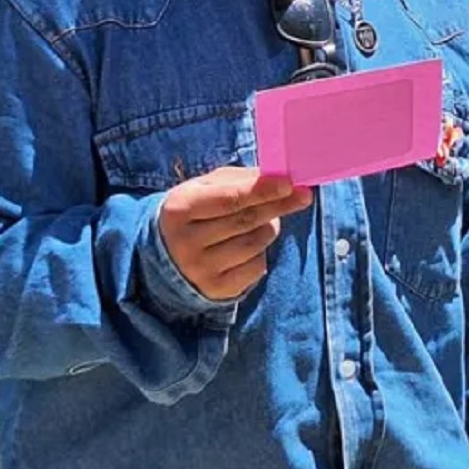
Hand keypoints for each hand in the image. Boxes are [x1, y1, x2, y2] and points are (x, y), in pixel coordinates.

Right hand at [158, 168, 312, 301]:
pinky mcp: (216, 290)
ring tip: (263, 220)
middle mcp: (186, 243)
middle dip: (278, 205)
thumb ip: (240, 180)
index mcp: (180, 209)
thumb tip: (279, 178)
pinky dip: (262, 252)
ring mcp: (200, 270)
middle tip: (303, 195)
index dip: (261, 190)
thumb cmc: (194, 211)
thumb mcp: (206, 188)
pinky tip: (249, 246)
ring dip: (269, 227)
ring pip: (255, 243)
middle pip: (246, 220)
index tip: (289, 183)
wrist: (165, 254)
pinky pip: (256, 267)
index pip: (229, 199)